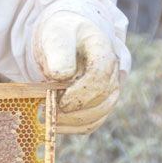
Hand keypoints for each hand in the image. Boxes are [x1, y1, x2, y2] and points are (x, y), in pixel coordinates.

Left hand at [33, 13, 121, 133]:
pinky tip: (55, 124)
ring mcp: (109, 87)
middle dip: (74, 109)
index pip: (100, 74)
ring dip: (73, 121)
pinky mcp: (100, 102)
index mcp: (103, 48)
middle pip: (103, 98)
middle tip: (48, 108)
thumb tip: (61, 75)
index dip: (81, 92)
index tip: (59, 100)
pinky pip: (92, 123)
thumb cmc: (59, 35)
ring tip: (49, 115)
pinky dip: (73, 127)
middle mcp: (113, 70)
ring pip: (99, 114)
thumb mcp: (54, 35)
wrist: (64, 39)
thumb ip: (58, 52)